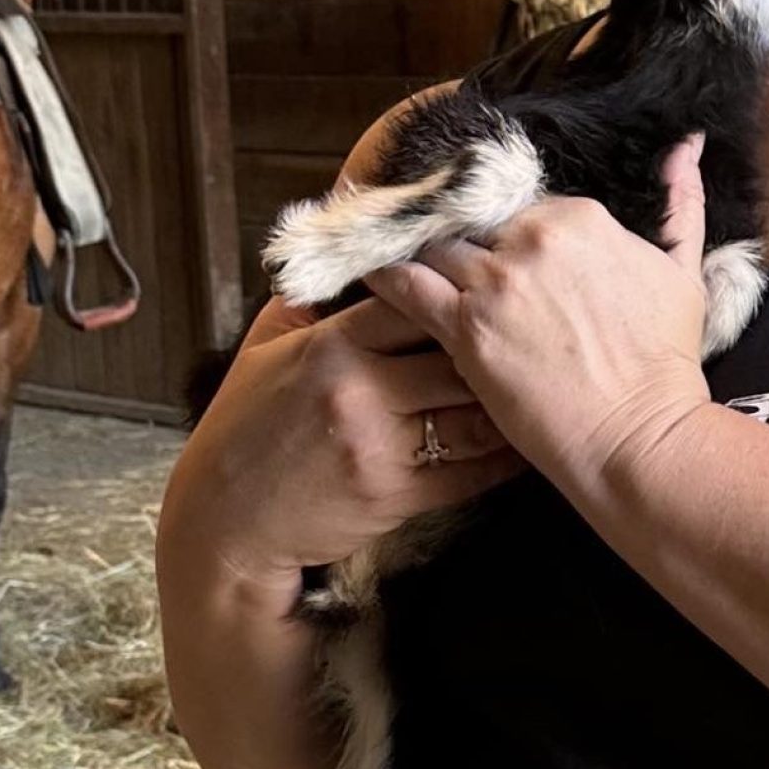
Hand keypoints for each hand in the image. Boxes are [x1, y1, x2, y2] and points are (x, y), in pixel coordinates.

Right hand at [162, 294, 525, 587]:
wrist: (225, 519)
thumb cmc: (247, 425)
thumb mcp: (265, 346)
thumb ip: (312, 300)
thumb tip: (352, 249)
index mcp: (330, 344)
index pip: (413, 299)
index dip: (456, 292)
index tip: (489, 286)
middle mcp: (357, 390)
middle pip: (457, 355)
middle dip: (496, 346)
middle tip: (534, 334)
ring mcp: (378, 445)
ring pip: (472, 414)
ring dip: (510, 402)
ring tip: (542, 384)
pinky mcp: (395, 496)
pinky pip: (470, 472)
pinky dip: (504, 457)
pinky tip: (526, 439)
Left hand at [363, 136, 711, 489]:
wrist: (640, 435)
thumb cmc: (664, 362)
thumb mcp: (682, 272)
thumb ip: (681, 202)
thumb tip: (686, 145)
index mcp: (578, 217)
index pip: (520, 206)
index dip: (505, 231)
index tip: (495, 250)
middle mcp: (532, 238)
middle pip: (474, 223)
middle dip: (462, 239)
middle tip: (443, 257)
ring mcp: (495, 283)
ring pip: (437, 247)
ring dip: (420, 254)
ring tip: (394, 258)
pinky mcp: (465, 329)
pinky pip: (407, 286)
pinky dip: (385, 276)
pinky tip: (367, 272)